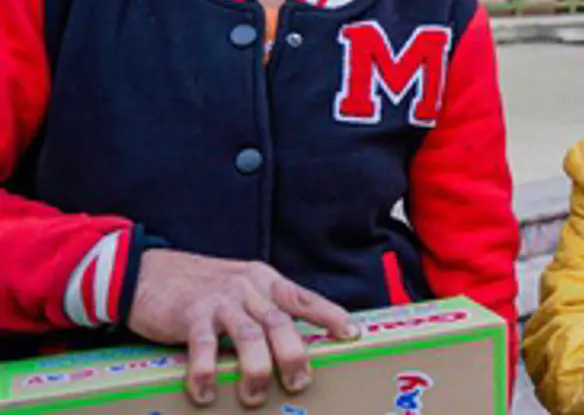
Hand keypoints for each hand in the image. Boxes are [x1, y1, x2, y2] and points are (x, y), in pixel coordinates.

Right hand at [126, 249, 357, 408]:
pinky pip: (204, 348)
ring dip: (257, 369)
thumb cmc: (200, 287)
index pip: (304, 298)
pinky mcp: (190, 316)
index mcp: (264, 281)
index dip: (330, 315)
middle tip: (300, 382)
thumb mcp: (241, 287)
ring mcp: (220, 301)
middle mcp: (247, 288)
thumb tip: (289, 344)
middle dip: (294, 354)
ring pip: (250, 335)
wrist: (148, 272)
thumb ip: (263, 308)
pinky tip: (206, 393)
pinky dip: (207, 372)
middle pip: (280, 321)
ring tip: (256, 396)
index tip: (351, 334)